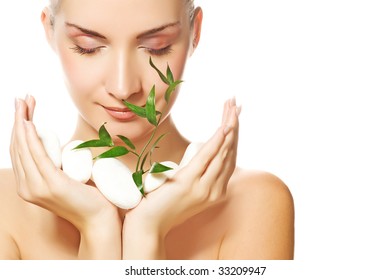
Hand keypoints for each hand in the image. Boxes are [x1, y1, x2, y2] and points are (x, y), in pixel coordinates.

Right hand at [10, 96, 120, 257]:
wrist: (100, 218)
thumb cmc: (88, 197)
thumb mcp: (67, 178)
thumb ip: (57, 166)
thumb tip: (60, 148)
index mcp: (29, 185)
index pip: (20, 151)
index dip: (20, 128)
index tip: (24, 108)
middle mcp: (27, 187)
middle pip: (18, 146)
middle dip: (19, 119)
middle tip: (22, 98)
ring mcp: (37, 188)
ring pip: (24, 148)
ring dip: (22, 123)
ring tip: (23, 103)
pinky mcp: (52, 185)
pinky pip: (38, 156)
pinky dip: (31, 138)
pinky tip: (28, 123)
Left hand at [123, 98, 239, 257]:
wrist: (149, 225)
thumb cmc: (163, 205)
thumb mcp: (184, 187)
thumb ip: (194, 173)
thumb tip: (197, 155)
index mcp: (215, 190)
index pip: (230, 158)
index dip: (235, 136)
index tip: (235, 117)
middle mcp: (215, 190)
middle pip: (229, 151)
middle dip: (234, 124)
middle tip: (236, 103)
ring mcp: (204, 188)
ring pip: (222, 152)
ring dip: (228, 126)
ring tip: (232, 107)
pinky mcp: (190, 183)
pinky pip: (207, 158)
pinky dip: (217, 141)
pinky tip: (224, 127)